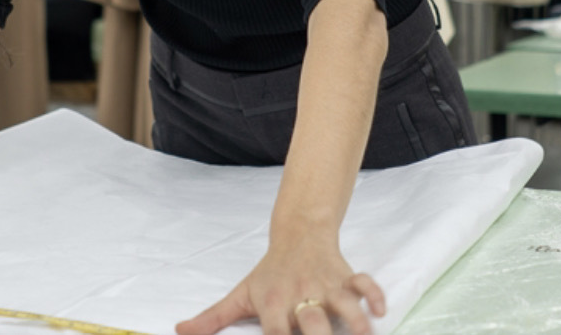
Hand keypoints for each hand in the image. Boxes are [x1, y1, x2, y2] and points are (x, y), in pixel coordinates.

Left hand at [177, 235, 385, 334]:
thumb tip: (179, 330)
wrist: (297, 234)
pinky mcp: (347, 277)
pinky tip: (381, 311)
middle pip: (314, 322)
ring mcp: (326, 286)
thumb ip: (212, 318)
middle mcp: (301, 296)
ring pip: (345, 303)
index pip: (275, 331)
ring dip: (356, 321)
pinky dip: (375, 295)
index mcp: (274, 303)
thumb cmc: (268, 274)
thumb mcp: (240, 294)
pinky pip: (365, 283)